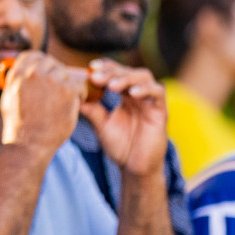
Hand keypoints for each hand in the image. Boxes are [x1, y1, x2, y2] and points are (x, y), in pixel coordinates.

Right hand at [0, 51, 84, 156]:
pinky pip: (79, 86)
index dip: (40, 62)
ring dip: (67, 85)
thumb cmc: (18, 125)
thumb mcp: (8, 98)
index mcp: (17, 74)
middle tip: (58, 90)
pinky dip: (79, 96)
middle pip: (51, 62)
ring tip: (63, 102)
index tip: (45, 71)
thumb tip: (22, 69)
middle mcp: (33, 74)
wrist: (29, 144)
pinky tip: (71, 106)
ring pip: (66, 74)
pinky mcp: (68, 91)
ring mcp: (51, 81)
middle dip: (56, 74)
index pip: (32, 55)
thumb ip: (16, 81)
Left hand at [78, 60, 167, 176]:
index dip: (105, 67)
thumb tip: (73, 94)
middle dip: (112, 72)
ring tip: (112, 85)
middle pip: (128, 71)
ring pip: (144, 77)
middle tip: (96, 76)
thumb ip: (91, 109)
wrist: (135, 167)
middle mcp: (139, 94)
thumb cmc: (120, 145)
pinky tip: (132, 93)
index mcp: (124, 95)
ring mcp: (151, 101)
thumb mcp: (101, 125)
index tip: (90, 67)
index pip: (116, 73)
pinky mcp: (161, 111)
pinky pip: (158, 93)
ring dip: (127, 78)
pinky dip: (146, 89)